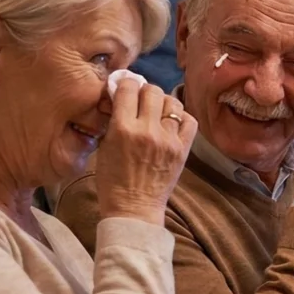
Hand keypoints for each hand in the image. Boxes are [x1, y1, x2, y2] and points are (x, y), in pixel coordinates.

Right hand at [95, 80, 195, 224]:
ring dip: (162, 103)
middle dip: (144, 91)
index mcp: (123, 129)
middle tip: (140, 100)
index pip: (128, 89)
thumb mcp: (104, 148)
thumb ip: (112, 121)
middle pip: (152, 90)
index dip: (125, 84)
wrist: (134, 208)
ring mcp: (169, 139)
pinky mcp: (183, 149)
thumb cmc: (112, 180)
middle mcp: (148, 130)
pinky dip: (181, 117)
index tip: (124, 88)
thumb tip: (119, 97)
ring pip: (172, 102)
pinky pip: (189, 120)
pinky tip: (171, 123)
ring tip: (156, 112)